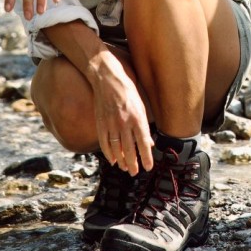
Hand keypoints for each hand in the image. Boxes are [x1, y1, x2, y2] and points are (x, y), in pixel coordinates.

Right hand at [91, 50, 153, 175]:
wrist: (106, 77)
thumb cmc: (127, 89)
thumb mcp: (140, 104)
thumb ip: (144, 124)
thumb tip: (149, 143)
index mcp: (137, 116)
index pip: (144, 143)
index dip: (147, 157)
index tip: (149, 167)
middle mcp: (124, 122)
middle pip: (130, 149)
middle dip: (134, 163)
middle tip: (136, 172)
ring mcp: (111, 124)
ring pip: (117, 149)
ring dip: (122, 161)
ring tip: (126, 168)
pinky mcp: (100, 123)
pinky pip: (104, 143)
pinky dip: (108, 153)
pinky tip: (113, 160)